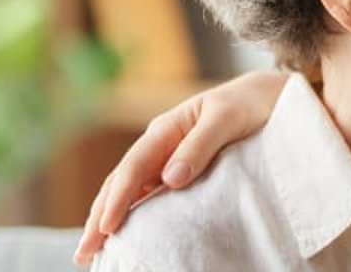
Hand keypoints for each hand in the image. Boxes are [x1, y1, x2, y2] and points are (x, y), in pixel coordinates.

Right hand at [72, 70, 286, 265]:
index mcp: (166, 128)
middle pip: (120, 182)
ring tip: (91, 250)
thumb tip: (171, 178)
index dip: (119, 198)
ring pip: (128, 191)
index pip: (134, 167)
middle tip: (84, 251)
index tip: (108, 227)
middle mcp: (158, 144)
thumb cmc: (249, 104)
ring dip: (107, 218)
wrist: (266, 98)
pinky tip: (124, 234)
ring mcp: (165, 159)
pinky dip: (131, 214)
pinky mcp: (176, 171)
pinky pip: (147, 195)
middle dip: (99, 216)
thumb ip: (201, 145)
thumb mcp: (228, 118)